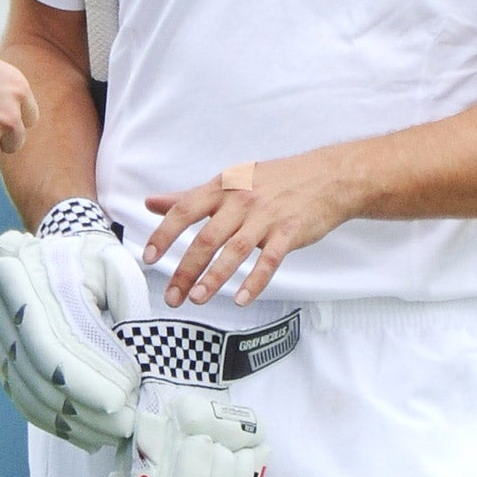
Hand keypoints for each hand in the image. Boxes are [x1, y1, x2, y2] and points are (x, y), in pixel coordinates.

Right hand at [0, 228, 141, 450]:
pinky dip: (55, 422)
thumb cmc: (92, 260)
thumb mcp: (116, 264)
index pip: (52, 339)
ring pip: (29, 390)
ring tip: (114, 433)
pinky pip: (22, 397)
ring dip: (73, 420)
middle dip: (84, 404)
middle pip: (39, 369)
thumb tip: (140, 360)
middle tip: (126, 423)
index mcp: (25, 271)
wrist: (53, 253)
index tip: (125, 396)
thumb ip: (129, 303)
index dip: (86, 374)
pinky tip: (88, 435)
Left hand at [143, 156, 351, 306]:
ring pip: (234, 251)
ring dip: (214, 278)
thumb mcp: (229, 181)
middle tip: (172, 295)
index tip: (149, 258)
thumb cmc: (274, 181)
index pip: (184, 210)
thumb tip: (151, 203)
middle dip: (185, 270)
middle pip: (206, 238)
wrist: (327, 177)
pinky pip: (269, 260)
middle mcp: (241, 200)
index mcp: (223, 187)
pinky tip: (242, 299)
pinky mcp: (290, 232)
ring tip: (198, 299)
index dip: (164, 235)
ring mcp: (267, 216)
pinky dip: (255, 281)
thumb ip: (189, 197)